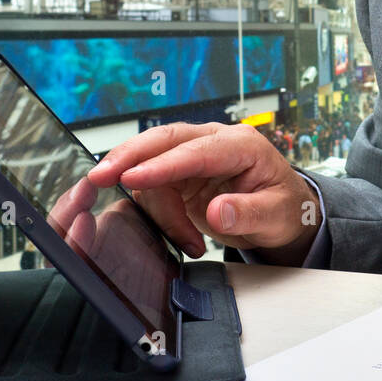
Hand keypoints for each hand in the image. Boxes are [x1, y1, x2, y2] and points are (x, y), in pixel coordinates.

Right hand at [85, 122, 320, 264]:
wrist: (283, 213)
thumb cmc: (283, 207)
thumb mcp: (276, 216)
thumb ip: (248, 213)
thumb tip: (219, 211)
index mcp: (241, 144)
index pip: (195, 150)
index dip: (161, 164)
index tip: (132, 177)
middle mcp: (214, 142)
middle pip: (163, 140)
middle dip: (129, 158)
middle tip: (98, 177)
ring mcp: (195, 156)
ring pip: (152, 167)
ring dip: (157, 207)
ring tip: (187, 240)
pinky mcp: (181, 174)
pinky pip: (154, 187)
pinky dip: (157, 212)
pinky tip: (180, 234)